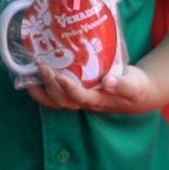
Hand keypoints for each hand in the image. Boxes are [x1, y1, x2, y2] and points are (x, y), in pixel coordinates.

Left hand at [27, 64, 159, 113]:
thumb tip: (107, 82)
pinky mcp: (76, 91)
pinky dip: (43, 89)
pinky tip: (33, 77)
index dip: (70, 90)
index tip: (61, 77)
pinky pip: (55, 95)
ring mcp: (79, 98)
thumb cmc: (136, 87)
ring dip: (42, 90)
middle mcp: (86, 102)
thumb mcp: (135, 86)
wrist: (137, 92)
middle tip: (42, 67)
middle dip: (50, 86)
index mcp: (100, 101)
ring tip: (31, 75)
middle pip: (63, 101)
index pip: (81, 98)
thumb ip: (123, 84)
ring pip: (56, 101)